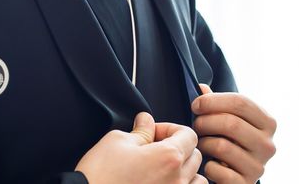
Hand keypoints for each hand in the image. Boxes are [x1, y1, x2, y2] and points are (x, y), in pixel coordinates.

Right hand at [75, 111, 205, 183]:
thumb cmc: (100, 176)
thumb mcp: (118, 141)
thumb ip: (140, 131)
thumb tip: (147, 121)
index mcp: (168, 157)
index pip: (189, 134)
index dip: (171, 128)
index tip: (154, 132)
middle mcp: (177, 181)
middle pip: (195, 156)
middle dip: (178, 147)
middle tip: (154, 149)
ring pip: (198, 181)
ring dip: (185, 172)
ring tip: (163, 171)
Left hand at [191, 85, 276, 182]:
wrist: (235, 176)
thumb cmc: (229, 139)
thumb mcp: (227, 118)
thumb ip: (215, 102)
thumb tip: (201, 88)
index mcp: (267, 122)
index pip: (240, 102)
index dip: (213, 101)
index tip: (196, 105)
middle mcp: (268, 145)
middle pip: (231, 123)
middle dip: (205, 122)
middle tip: (195, 124)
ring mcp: (259, 167)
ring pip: (222, 147)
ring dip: (203, 143)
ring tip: (200, 143)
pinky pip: (218, 171)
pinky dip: (207, 165)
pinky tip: (208, 163)